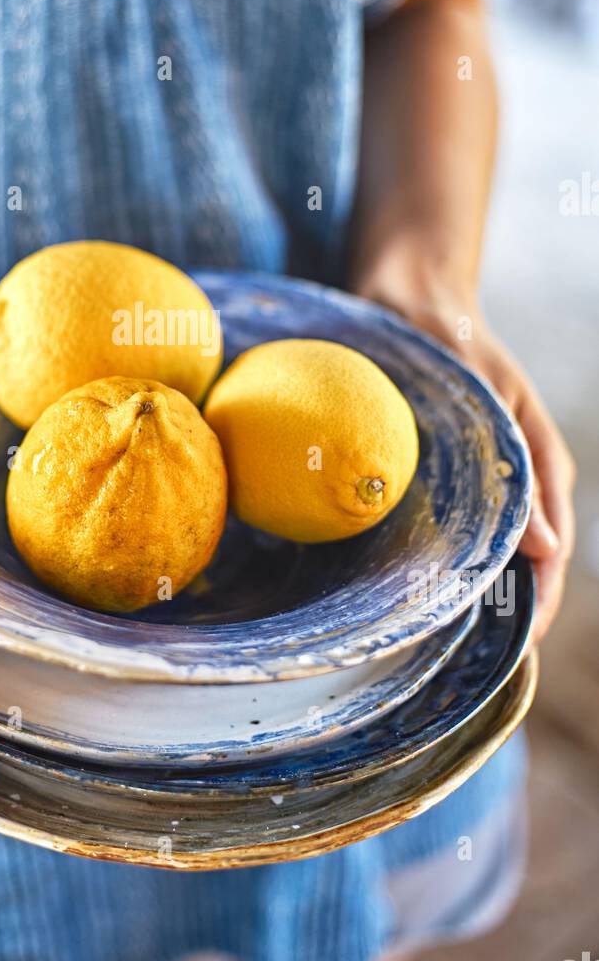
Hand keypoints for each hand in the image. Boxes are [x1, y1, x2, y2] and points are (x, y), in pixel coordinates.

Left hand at [354, 280, 574, 643]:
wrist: (411, 298)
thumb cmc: (448, 334)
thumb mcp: (480, 387)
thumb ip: (514, 460)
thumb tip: (547, 548)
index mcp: (540, 460)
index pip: (552, 552)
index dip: (537, 607)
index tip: (515, 650)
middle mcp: (520, 478)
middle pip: (524, 566)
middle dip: (502, 616)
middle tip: (462, 662)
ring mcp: (485, 481)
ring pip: (488, 556)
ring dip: (469, 597)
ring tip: (433, 644)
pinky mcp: (450, 479)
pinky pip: (454, 534)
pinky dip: (441, 567)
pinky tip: (407, 594)